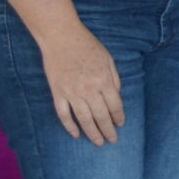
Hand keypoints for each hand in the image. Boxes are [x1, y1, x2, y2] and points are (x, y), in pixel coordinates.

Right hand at [38, 22, 124, 143]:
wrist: (61, 36)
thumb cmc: (87, 45)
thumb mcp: (108, 59)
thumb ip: (114, 78)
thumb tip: (116, 96)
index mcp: (104, 80)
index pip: (114, 105)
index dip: (118, 117)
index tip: (120, 124)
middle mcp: (89, 89)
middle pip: (101, 116)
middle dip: (108, 130)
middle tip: (112, 140)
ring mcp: (72, 92)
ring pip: (84, 119)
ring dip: (92, 133)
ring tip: (98, 142)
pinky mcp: (57, 92)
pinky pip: (63, 114)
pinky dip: (69, 126)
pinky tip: (75, 134)